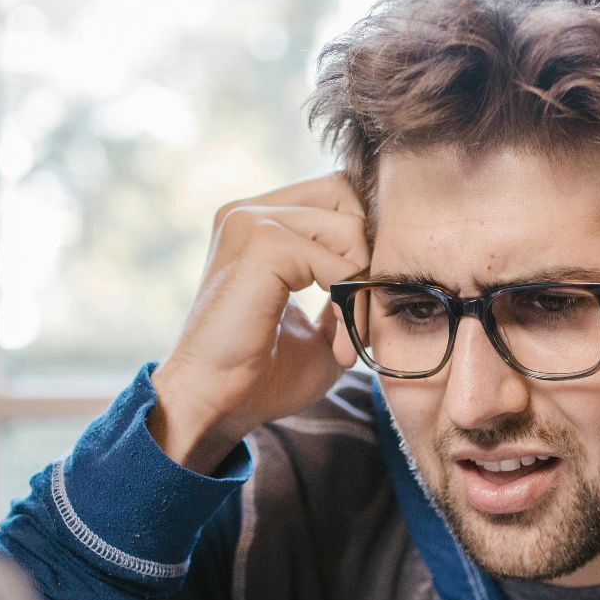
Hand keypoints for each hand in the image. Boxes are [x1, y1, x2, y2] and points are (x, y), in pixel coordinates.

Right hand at [148, 172, 367, 472]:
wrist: (215, 406)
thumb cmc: (262, 375)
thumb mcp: (320, 327)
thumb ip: (347, 289)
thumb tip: (385, 269)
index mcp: (259, 222)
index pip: (338, 195)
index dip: (366, 243)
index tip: (363, 306)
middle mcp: (250, 211)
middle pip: (349, 194)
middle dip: (370, 255)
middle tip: (364, 317)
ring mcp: (251, 221)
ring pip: (350, 228)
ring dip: (363, 290)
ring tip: (350, 340)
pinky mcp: (261, 244)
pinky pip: (338, 262)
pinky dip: (350, 306)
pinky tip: (338, 348)